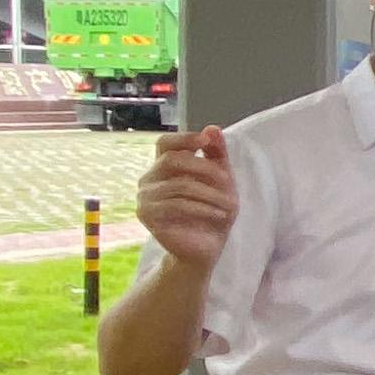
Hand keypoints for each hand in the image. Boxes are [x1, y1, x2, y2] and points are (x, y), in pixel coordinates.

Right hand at [134, 126, 235, 268]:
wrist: (206, 247)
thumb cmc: (213, 210)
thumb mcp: (222, 179)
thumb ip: (216, 153)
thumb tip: (211, 128)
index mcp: (164, 166)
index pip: (165, 142)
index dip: (184, 138)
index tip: (206, 140)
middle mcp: (149, 178)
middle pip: (172, 159)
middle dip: (203, 168)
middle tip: (227, 180)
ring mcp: (144, 197)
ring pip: (179, 185)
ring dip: (210, 194)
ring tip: (230, 205)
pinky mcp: (147, 215)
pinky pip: (176, 205)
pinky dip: (203, 208)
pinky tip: (219, 215)